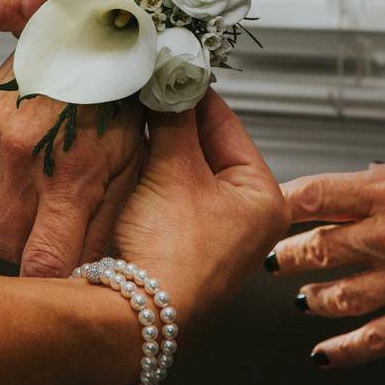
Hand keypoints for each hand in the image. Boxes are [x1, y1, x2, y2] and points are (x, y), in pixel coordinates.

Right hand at [0, 59, 145, 276]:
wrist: (86, 34)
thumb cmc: (118, 98)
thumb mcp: (131, 162)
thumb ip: (108, 221)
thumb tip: (93, 272)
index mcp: (69, 176)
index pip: (42, 266)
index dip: (52, 279)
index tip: (63, 273)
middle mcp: (20, 161)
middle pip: (7, 249)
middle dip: (32, 245)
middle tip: (57, 221)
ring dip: (9, 217)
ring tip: (40, 187)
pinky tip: (10, 178)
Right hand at [112, 91, 289, 331]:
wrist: (133, 316)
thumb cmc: (171, 254)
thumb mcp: (174, 171)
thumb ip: (174, 118)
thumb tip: (171, 75)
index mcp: (263, 198)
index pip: (227, 124)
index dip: (192, 93)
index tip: (167, 68)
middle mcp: (243, 217)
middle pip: (202, 145)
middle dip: (170, 119)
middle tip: (142, 88)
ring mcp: (209, 232)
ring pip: (178, 168)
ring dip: (153, 144)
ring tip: (129, 114)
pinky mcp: (176, 243)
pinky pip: (161, 193)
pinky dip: (143, 173)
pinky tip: (121, 153)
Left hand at [269, 159, 384, 367]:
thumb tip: (356, 183)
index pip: (315, 194)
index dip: (280, 202)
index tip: (264, 206)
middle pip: (314, 247)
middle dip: (284, 255)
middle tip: (271, 257)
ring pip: (335, 294)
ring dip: (310, 298)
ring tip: (300, 297)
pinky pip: (375, 339)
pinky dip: (343, 350)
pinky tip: (322, 354)